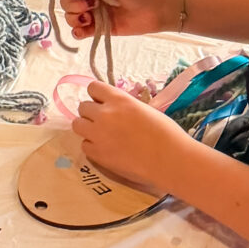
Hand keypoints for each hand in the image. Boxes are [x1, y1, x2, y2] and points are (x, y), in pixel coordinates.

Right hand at [56, 0, 173, 39]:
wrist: (159, 6)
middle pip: (66, 1)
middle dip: (73, 4)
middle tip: (90, 5)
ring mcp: (95, 11)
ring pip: (70, 17)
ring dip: (75, 18)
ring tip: (91, 17)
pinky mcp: (101, 28)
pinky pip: (80, 32)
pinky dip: (77, 32)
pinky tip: (84, 30)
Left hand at [71, 79, 182, 194]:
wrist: (171, 160)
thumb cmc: (166, 133)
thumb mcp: (144, 109)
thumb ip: (124, 106)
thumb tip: (113, 109)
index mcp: (119, 99)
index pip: (93, 87)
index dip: (98, 96)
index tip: (104, 104)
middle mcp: (104, 114)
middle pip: (83, 107)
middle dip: (92, 113)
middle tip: (105, 123)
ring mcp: (98, 134)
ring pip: (78, 125)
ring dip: (88, 128)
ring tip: (102, 136)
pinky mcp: (97, 154)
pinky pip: (84, 145)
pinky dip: (92, 147)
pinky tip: (107, 150)